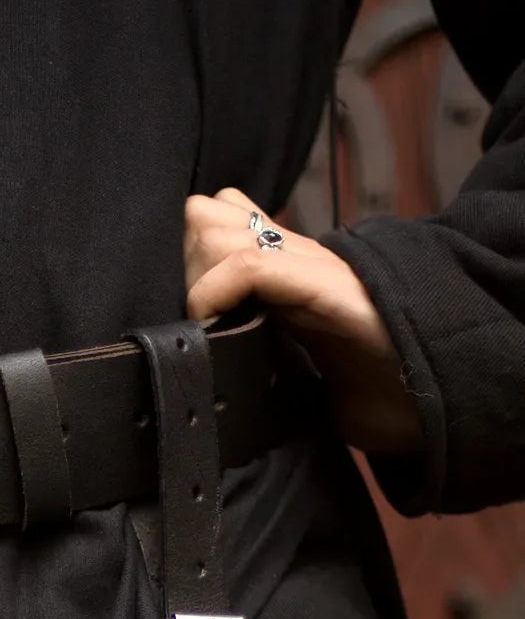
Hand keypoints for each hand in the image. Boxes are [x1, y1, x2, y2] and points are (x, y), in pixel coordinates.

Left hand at [183, 188, 422, 455]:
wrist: (433, 395)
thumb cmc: (379, 391)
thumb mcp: (308, 375)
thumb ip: (270, 361)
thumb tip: (228, 382)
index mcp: (290, 272)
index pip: (222, 223)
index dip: (191, 253)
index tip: (187, 306)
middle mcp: (295, 257)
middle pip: (207, 223)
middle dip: (185, 266)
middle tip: (197, 316)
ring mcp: (308, 266)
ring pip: (216, 233)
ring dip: (196, 276)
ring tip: (207, 319)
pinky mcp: (320, 284)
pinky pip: (247, 266)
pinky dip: (214, 290)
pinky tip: (210, 320)